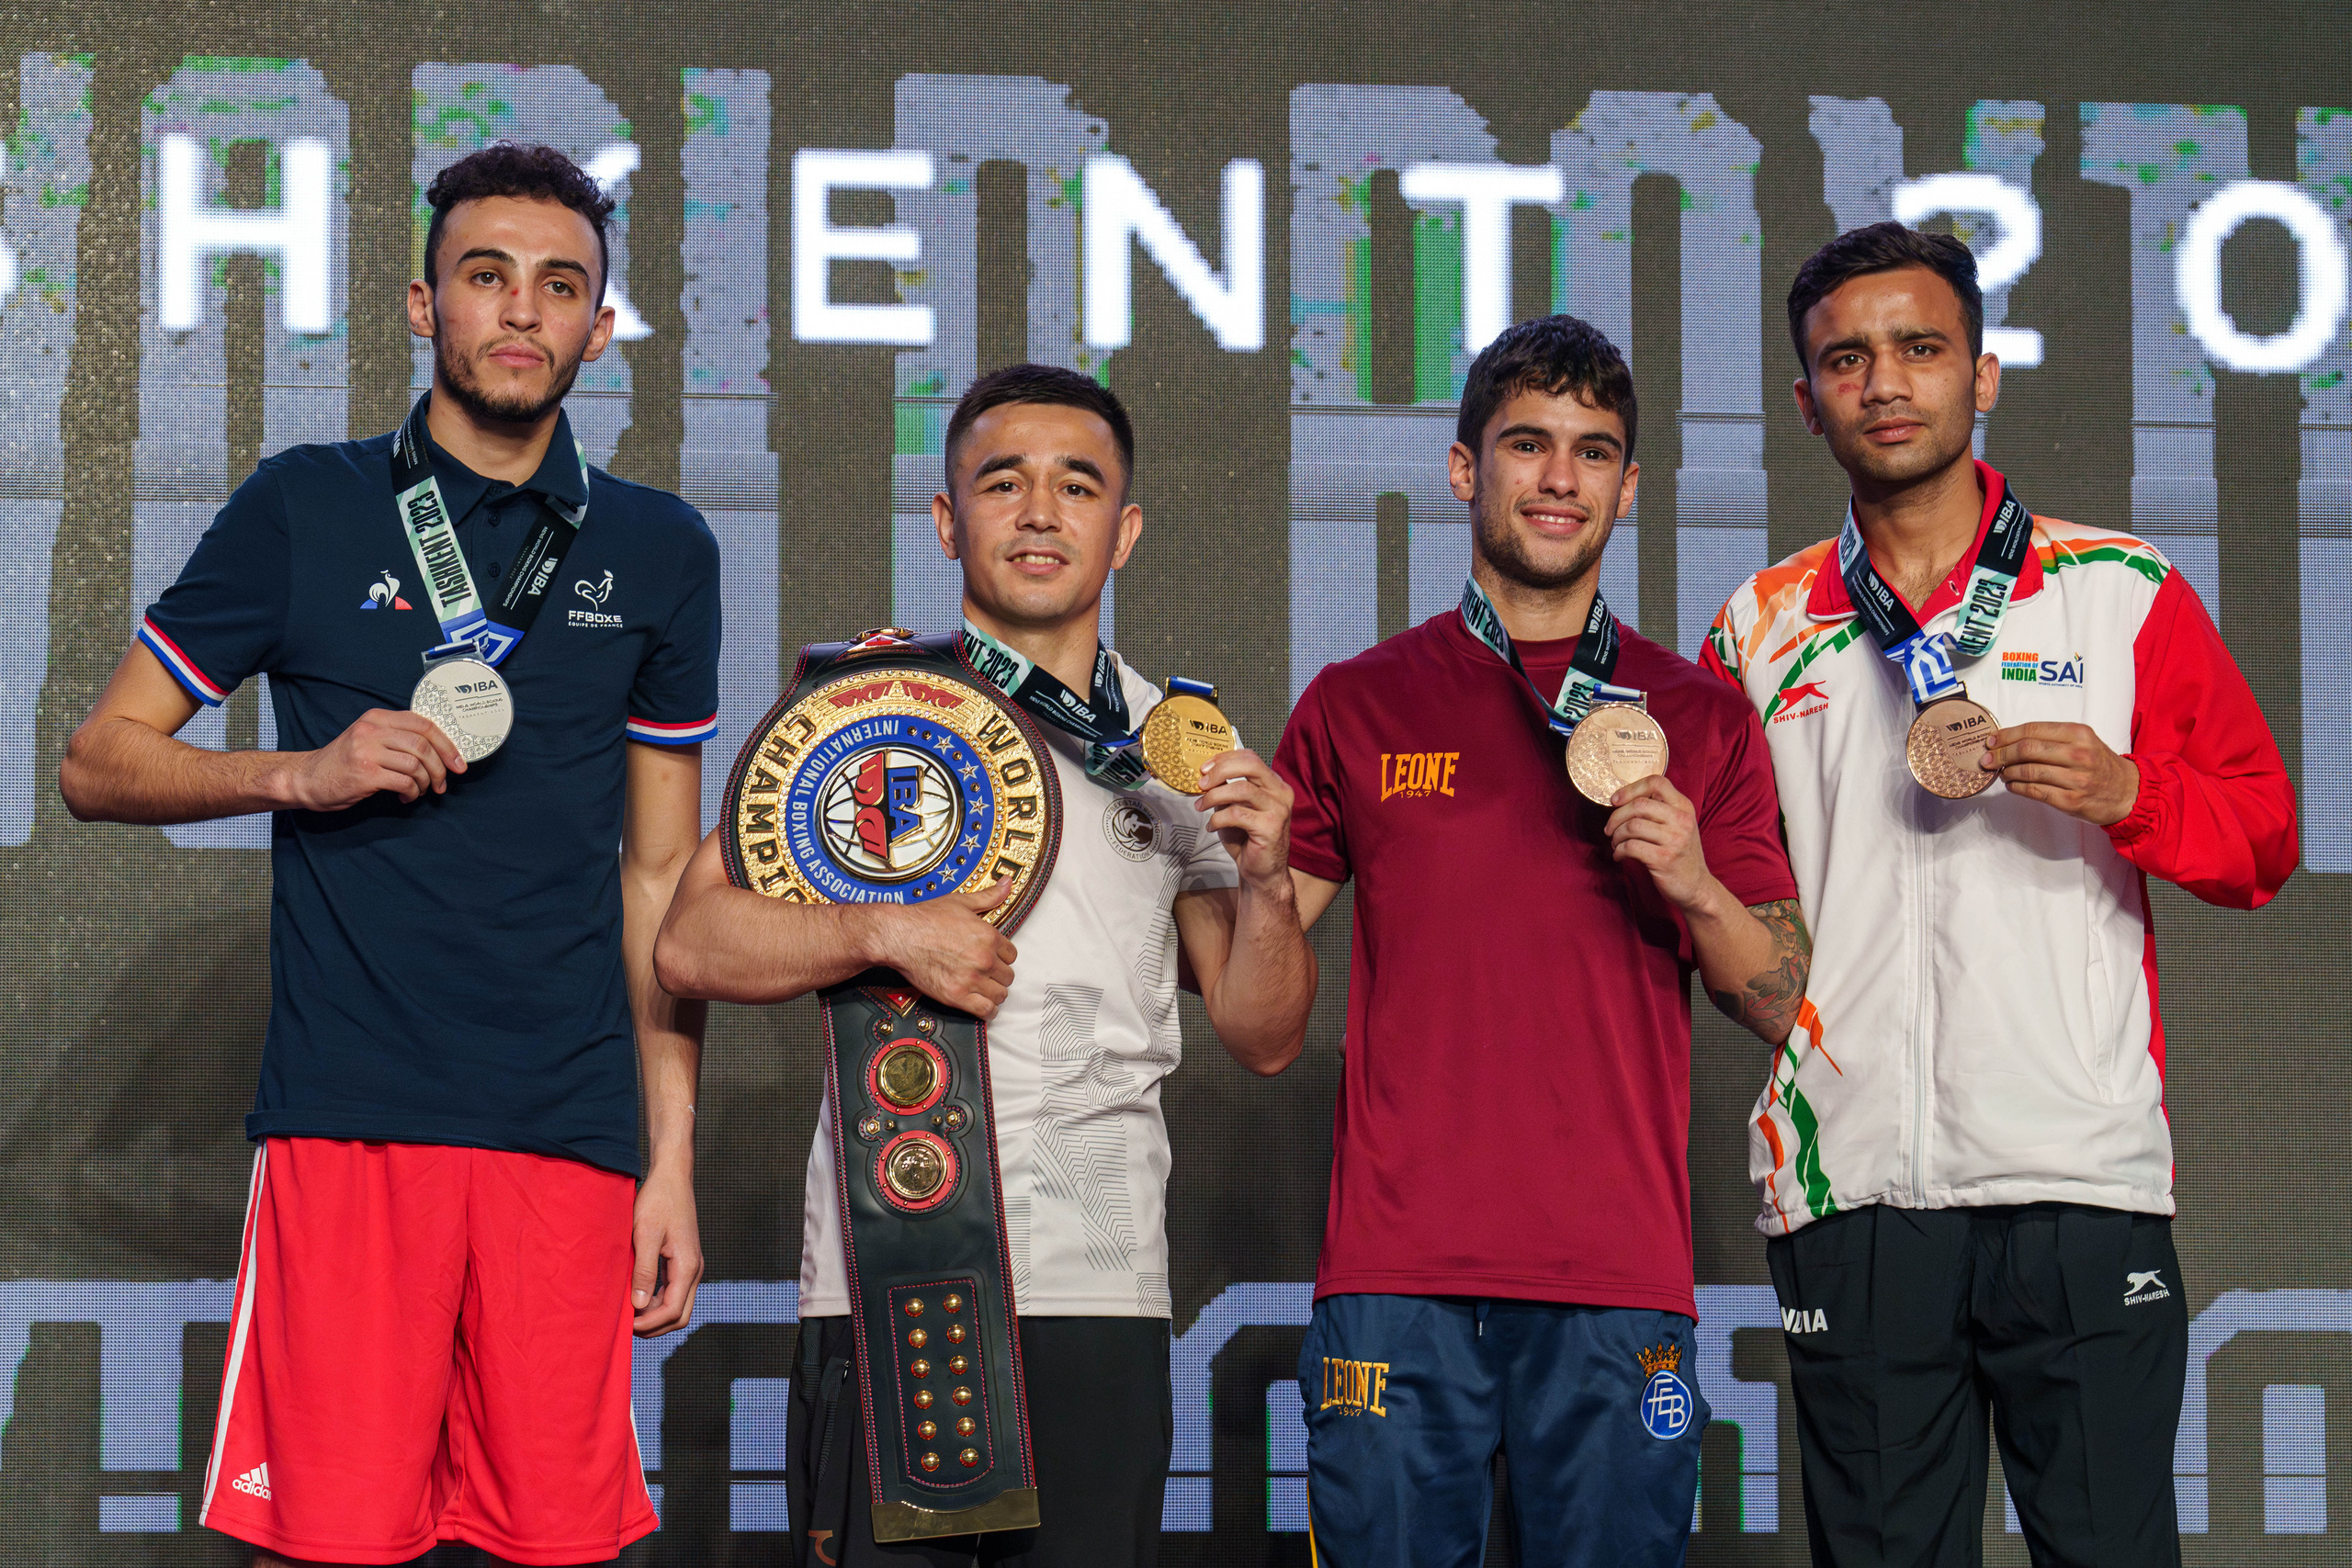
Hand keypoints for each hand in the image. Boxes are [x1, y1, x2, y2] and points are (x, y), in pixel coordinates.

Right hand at [285, 708, 464, 808]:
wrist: (307, 778)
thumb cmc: (342, 762)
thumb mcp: (368, 739)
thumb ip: (397, 737)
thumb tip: (438, 751)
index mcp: (377, 718)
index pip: (424, 724)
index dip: (447, 744)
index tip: (458, 762)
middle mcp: (372, 730)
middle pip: (424, 744)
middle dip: (441, 767)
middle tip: (443, 783)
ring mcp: (367, 751)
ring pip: (416, 764)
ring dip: (426, 783)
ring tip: (420, 791)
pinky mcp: (365, 773)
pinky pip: (404, 782)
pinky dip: (412, 792)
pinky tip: (407, 797)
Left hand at [631, 1162, 703, 1336]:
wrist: (672, 1177)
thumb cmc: (658, 1201)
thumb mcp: (646, 1235)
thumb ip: (644, 1271)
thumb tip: (638, 1305)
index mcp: (688, 1266)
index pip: (672, 1311)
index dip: (649, 1324)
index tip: (625, 1325)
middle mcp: (694, 1270)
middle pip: (679, 1315)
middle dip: (655, 1326)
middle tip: (626, 1326)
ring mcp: (690, 1265)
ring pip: (677, 1305)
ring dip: (655, 1315)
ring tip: (628, 1313)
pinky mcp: (683, 1260)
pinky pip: (673, 1291)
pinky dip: (656, 1301)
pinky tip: (637, 1296)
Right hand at [871, 876, 1018, 1017]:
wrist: (899, 935)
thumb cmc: (925, 919)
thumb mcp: (960, 902)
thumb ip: (989, 896)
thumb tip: (1007, 883)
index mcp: (989, 937)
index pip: (1012, 955)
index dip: (1002, 957)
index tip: (993, 958)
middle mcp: (983, 959)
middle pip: (1008, 976)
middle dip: (998, 975)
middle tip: (986, 973)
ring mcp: (971, 979)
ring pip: (1000, 994)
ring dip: (994, 992)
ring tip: (983, 988)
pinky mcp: (956, 996)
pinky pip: (986, 1011)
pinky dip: (987, 1010)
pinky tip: (981, 1004)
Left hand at [1194, 748, 1294, 889]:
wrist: (1262, 872)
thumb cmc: (1247, 840)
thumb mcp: (1235, 808)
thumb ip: (1226, 790)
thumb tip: (1204, 775)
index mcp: (1274, 784)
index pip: (1250, 757)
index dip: (1224, 758)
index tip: (1204, 768)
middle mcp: (1280, 792)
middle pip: (1250, 765)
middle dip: (1220, 770)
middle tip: (1201, 783)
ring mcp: (1278, 809)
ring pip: (1241, 789)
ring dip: (1214, 796)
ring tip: (1201, 806)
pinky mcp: (1271, 827)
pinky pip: (1237, 814)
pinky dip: (1217, 819)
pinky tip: (1211, 827)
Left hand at [1604, 774, 1720, 913]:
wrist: (1697, 887)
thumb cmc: (1680, 854)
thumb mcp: (1678, 825)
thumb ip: (1658, 810)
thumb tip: (1620, 801)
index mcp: (1684, 807)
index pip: (1656, 782)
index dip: (1631, 788)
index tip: (1615, 800)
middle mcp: (1682, 820)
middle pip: (1639, 804)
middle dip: (1616, 816)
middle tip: (1610, 829)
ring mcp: (1675, 840)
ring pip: (1632, 826)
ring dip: (1616, 836)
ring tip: (1616, 844)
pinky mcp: (1664, 859)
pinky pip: (1631, 847)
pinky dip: (1619, 851)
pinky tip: (1619, 856)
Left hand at [1982, 722, 2139, 825]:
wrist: (2127, 791)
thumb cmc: (2099, 764)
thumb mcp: (2083, 741)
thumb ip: (2051, 738)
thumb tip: (2008, 740)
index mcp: (2078, 734)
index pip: (2032, 730)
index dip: (2006, 735)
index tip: (1990, 741)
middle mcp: (2078, 754)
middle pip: (2027, 750)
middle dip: (2000, 754)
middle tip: (1986, 759)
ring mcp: (2075, 779)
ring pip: (2028, 771)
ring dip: (2007, 772)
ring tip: (2001, 772)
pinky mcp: (2071, 801)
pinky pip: (2035, 792)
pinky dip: (2017, 787)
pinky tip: (2012, 785)